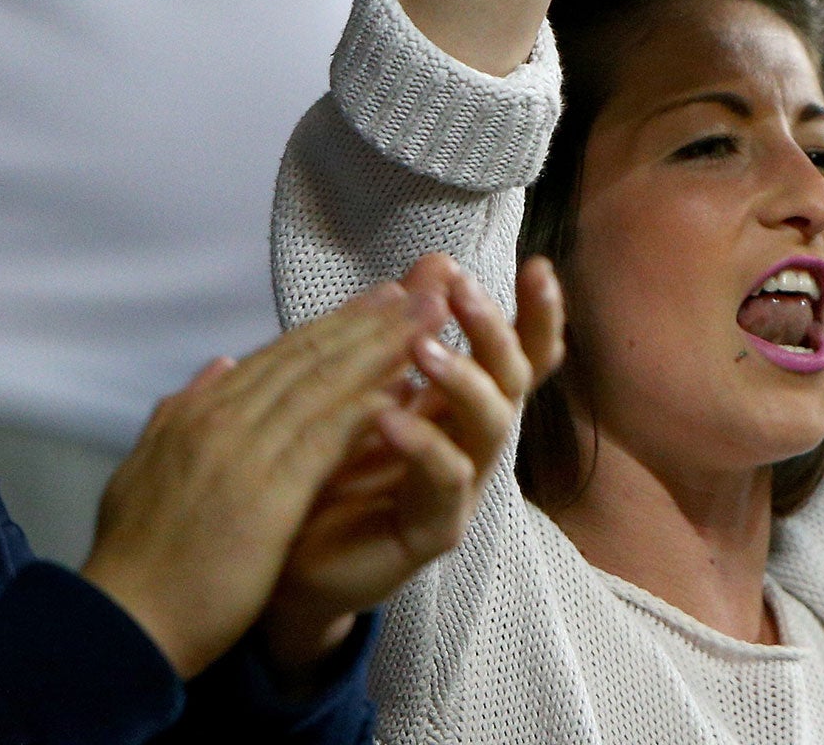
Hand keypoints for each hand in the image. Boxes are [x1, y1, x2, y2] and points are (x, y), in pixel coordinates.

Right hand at [79, 283, 435, 676]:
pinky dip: (367, 406)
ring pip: (324, 384)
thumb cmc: (137, 559)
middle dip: (370, 320)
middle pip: (309, 356)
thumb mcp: (144, 470)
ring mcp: (243, 453)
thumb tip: (216, 365)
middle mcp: (221, 420)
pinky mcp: (266, 494)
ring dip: (383, 347)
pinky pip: (327, 437)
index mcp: (197, 414)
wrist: (120, 624)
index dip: (334, 324)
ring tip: (429, 319)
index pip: (279, 356)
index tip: (379, 299)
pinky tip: (407, 387)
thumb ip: (181, 413)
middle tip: (421, 290)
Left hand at [259, 256, 566, 674]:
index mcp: (462, 403)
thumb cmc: (329, 469)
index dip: (538, 313)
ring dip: (463, 379)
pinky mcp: (436, 529)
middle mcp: (474, 440)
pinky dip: (423, 444)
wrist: (285, 563)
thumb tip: (436, 260)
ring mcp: (462, 486)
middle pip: (513, 378)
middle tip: (461, 292)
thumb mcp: (362, 387)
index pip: (520, 352)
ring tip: (424, 349)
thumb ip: (400, 329)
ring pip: (492, 425)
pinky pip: (448, 481)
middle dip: (493, 329)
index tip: (537, 265)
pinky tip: (388, 416)